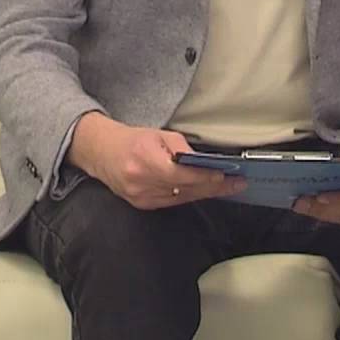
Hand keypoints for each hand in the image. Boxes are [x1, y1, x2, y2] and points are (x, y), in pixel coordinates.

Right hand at [68, 112, 241, 208]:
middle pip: (185, 189)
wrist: (101, 153)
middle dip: (214, 187)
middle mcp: (141, 182)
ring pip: (181, 198)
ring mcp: (140, 197)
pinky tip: (205, 190)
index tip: (225, 175)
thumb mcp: (159, 134)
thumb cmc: (132, 140)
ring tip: (228, 186)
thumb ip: (182, 148)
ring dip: (205, 192)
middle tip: (237, 183)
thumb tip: (204, 161)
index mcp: (145, 161)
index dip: (205, 177)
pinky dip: (189, 195)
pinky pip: (172, 202)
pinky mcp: (142, 205)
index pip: (182, 175)